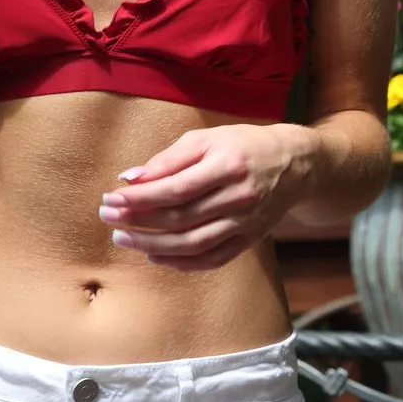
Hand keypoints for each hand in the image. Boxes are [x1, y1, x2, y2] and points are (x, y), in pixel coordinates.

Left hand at [98, 125, 315, 270]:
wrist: (294, 164)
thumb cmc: (241, 145)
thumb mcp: (206, 139)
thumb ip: (168, 159)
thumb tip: (129, 178)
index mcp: (227, 165)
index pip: (175, 189)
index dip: (139, 198)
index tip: (111, 198)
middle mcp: (239, 197)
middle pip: (180, 219)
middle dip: (138, 221)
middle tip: (108, 218)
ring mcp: (246, 222)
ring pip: (193, 244)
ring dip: (153, 246)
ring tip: (124, 239)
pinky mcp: (249, 240)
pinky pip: (212, 259)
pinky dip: (181, 263)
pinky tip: (156, 256)